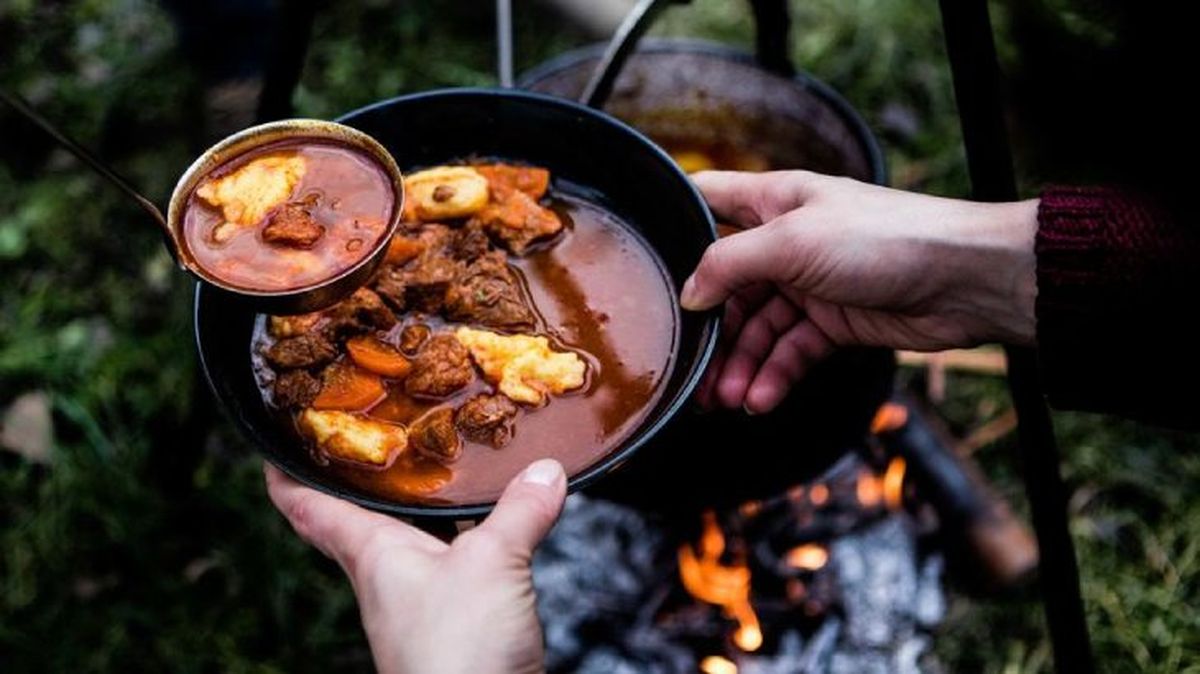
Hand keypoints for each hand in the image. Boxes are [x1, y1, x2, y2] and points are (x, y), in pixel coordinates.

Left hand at [265, 459, 566, 673]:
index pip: (307, 506)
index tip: (275, 442)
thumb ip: (518, 512)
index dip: (285, 472)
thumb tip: (545, 470)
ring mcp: (418, 602)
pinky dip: (458, 538)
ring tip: (428, 465)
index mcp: (371, 553)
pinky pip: (448, 565)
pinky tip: (484, 528)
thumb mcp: (490, 564)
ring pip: (404, 541)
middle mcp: (386, 576)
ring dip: (411, 508)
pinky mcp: (454, 622)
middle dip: (356, 480)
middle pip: (355, 520)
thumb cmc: (456, 653)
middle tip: (364, 434)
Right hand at [683, 170, 1037, 413]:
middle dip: (709, 329)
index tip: (643, 254)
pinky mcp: (834, 322)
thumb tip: (689, 293)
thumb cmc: (887, 238)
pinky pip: (790, 352)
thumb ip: (730, 264)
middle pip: (727, 286)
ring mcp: (810, 284)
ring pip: (756, 328)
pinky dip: (773, 376)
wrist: (965, 280)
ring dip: (738, 364)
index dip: (676, 219)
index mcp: (774, 200)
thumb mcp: (794, 242)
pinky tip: (759, 398)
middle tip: (690, 370)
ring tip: (725, 399)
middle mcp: (786, 241)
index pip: (710, 199)